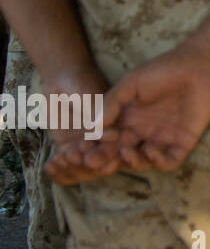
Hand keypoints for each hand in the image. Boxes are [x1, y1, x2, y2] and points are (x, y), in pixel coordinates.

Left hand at [42, 65, 123, 185]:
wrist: (61, 79)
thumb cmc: (83, 83)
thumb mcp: (92, 99)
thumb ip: (101, 118)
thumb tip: (112, 136)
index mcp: (117, 128)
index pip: (118, 148)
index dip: (111, 156)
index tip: (98, 158)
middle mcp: (103, 140)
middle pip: (100, 162)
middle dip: (89, 164)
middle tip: (75, 157)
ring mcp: (86, 145)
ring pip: (82, 167)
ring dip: (72, 168)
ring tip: (62, 159)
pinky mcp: (69, 146)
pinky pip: (66, 163)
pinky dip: (59, 170)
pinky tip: (51, 166)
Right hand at [85, 46, 209, 173]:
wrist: (198, 67)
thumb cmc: (163, 70)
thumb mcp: (131, 83)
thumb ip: (112, 103)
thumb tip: (93, 126)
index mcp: (128, 119)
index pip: (108, 138)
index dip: (96, 145)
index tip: (86, 146)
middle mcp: (143, 132)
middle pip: (121, 153)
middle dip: (107, 159)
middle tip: (95, 161)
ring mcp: (163, 138)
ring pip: (143, 161)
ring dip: (132, 161)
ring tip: (126, 152)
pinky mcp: (183, 142)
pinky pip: (169, 161)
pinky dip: (158, 161)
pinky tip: (150, 149)